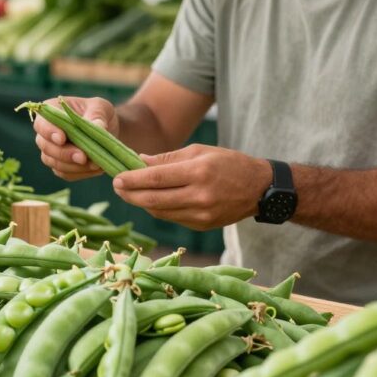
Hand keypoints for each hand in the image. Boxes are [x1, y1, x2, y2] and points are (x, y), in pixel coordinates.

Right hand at [33, 96, 118, 180]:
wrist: (107, 129)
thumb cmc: (100, 113)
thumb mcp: (101, 107)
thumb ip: (97, 115)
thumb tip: (98, 126)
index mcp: (51, 111)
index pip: (42, 123)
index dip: (49, 132)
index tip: (62, 139)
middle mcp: (47, 132)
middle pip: (46, 146)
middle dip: (64, 153)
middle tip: (82, 157)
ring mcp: (52, 151)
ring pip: (54, 162)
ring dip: (73, 166)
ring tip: (95, 164)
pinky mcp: (61, 166)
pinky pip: (65, 173)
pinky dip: (80, 173)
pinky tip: (96, 168)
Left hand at [112, 144, 272, 230]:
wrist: (259, 188)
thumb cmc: (228, 163)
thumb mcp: (199, 151)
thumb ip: (168, 158)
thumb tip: (138, 162)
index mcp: (198, 172)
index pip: (156, 178)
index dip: (133, 180)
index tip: (116, 177)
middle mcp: (200, 196)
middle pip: (154, 200)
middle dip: (130, 194)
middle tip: (117, 187)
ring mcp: (202, 214)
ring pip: (160, 212)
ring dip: (141, 203)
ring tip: (130, 193)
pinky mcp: (203, 225)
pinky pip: (172, 218)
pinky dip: (158, 209)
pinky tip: (151, 201)